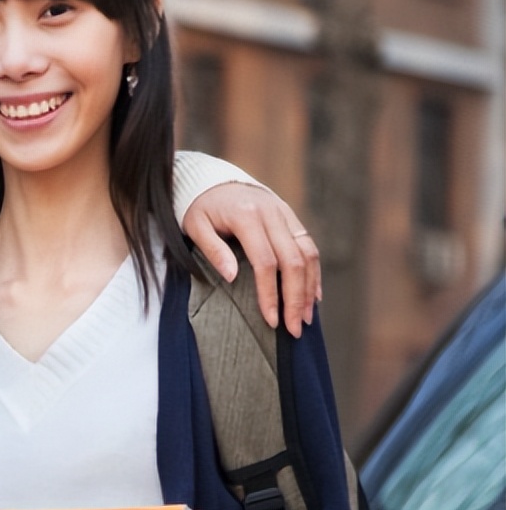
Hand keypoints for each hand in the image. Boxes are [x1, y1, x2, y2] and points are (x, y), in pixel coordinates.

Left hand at [183, 183, 320, 337]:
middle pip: (293, 261)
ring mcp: (285, 214)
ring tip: (306, 318)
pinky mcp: (291, 217)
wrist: (212, 180)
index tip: (271, 320)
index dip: (270, 294)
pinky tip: (313, 296)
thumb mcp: (195, 226)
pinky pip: (309, 247)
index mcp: (246, 216)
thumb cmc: (200, 208)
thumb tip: (232, 277)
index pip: (265, 262)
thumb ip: (213, 250)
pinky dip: (314, 273)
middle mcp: (272, 213)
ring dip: (309, 288)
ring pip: (307, 254)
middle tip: (294, 329)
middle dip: (295, 298)